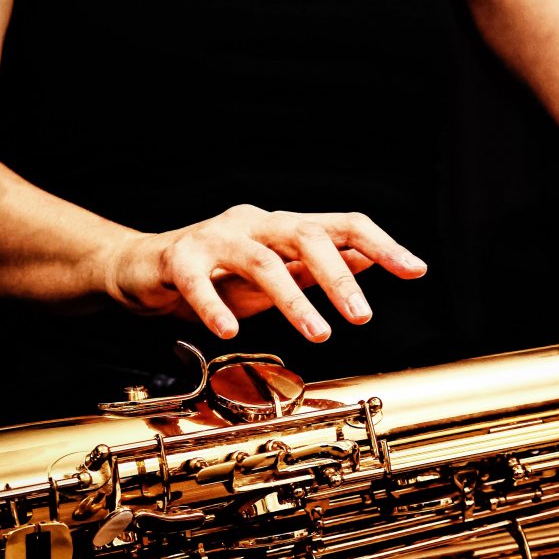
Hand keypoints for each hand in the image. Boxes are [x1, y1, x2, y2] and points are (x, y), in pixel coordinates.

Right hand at [101, 205, 426, 340]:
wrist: (142, 271)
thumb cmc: (216, 274)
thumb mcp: (278, 274)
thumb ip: (319, 269)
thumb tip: (371, 259)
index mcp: (284, 227)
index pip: (343, 225)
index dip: (382, 245)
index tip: (416, 270)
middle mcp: (255, 224)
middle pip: (307, 236)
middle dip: (340, 278)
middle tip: (363, 316)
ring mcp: (216, 238)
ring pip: (262, 261)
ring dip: (295, 300)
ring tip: (318, 334)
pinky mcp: (178, 258)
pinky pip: (199, 280)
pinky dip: (215, 306)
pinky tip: (230, 331)